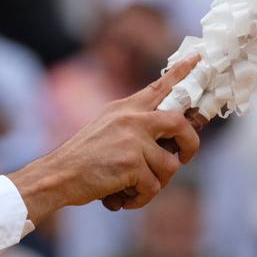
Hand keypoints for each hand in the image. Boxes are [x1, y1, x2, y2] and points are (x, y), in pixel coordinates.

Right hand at [9, 57, 201, 222]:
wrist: (57, 175)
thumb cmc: (82, 158)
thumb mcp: (106, 127)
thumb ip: (133, 124)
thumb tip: (167, 138)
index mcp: (125, 108)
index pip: (159, 86)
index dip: (181, 73)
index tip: (198, 59)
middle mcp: (131, 119)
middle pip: (179, 123)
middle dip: (190, 144)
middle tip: (185, 157)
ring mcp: (132, 140)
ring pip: (170, 165)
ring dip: (157, 183)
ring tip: (135, 187)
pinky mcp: (132, 163)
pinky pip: (153, 187)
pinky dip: (141, 198)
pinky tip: (124, 198)